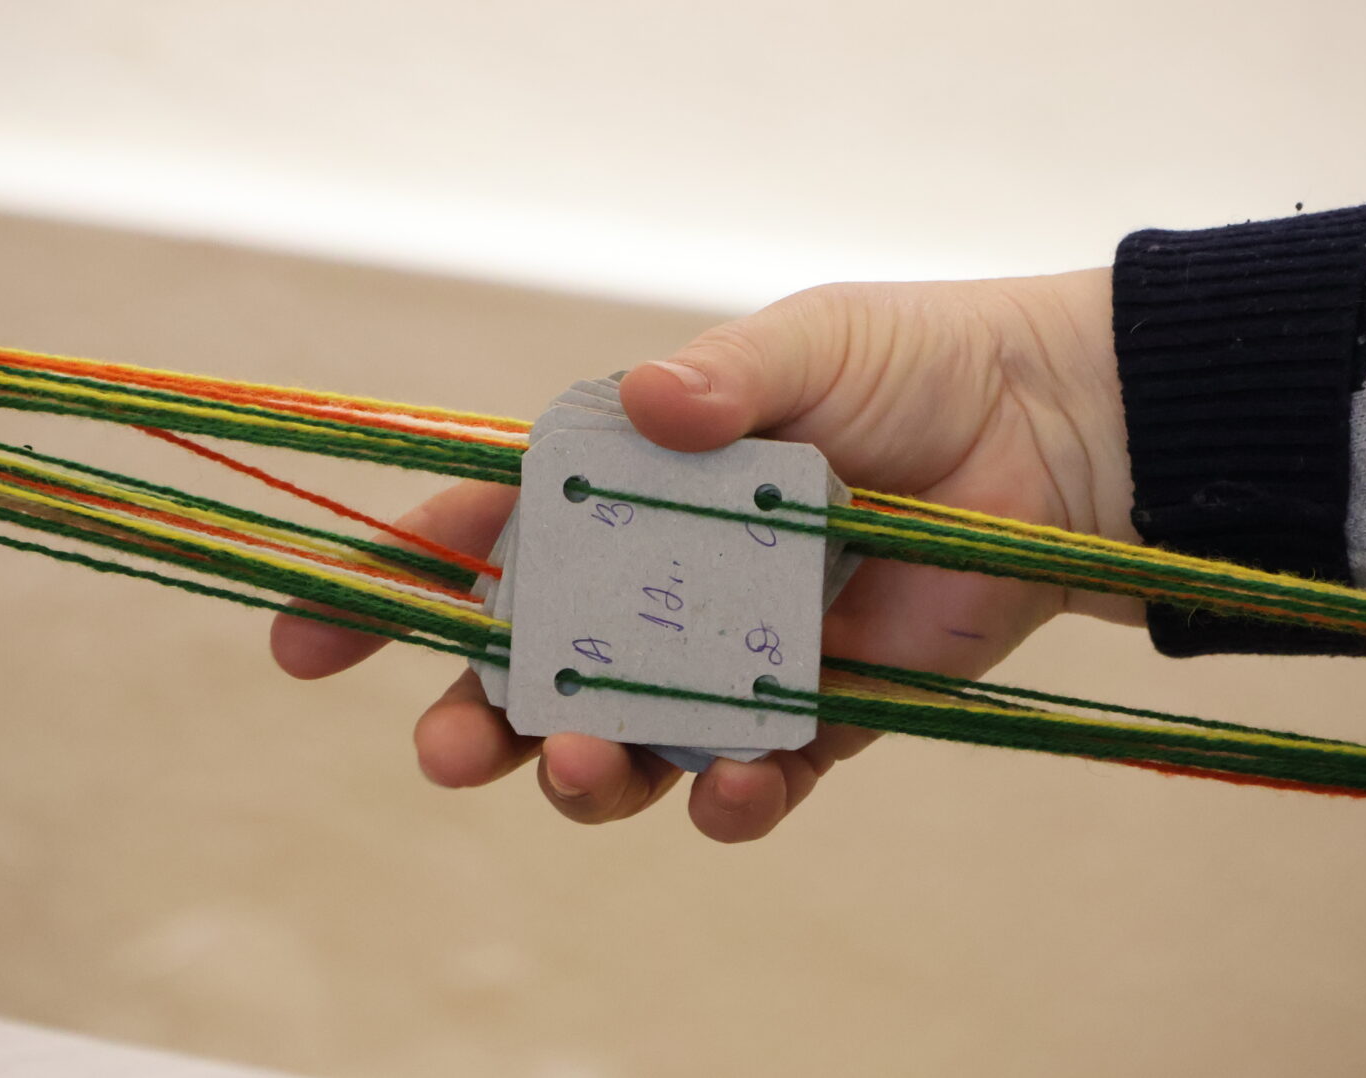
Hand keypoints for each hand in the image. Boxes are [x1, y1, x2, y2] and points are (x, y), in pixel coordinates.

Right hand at [271, 269, 1138, 840]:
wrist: (1058, 435)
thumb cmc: (919, 366)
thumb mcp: (810, 343)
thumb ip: (723, 376)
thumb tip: (638, 403)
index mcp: (632, 486)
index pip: (488, 534)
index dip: (394, 584)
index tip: (306, 641)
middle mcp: (666, 581)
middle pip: (535, 667)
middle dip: (472, 716)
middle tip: (442, 753)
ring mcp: (734, 656)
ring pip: (626, 738)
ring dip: (583, 771)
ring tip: (579, 768)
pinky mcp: (821, 713)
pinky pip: (753, 775)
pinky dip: (727, 799)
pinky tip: (719, 795)